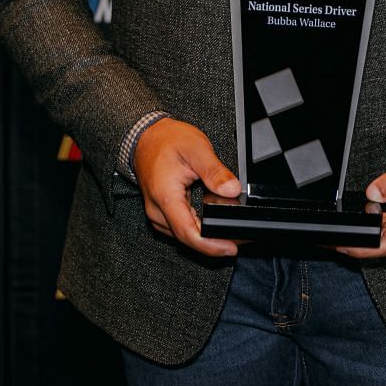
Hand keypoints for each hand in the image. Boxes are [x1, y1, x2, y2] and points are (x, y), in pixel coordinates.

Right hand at [133, 118, 239, 257]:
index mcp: (165, 196)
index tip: (231, 248)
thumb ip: (215, 171)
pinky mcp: (160, 213)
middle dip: (214, 243)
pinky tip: (211, 226)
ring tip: (230, 233)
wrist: (145, 137)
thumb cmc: (166, 140)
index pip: (188, 233)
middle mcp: (157, 210)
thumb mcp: (196, 148)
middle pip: (187, 238)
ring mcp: (157, 213)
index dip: (211, 245)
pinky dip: (197, 231)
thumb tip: (232, 190)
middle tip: (240, 238)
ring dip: (206, 238)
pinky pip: (179, 229)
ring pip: (183, 237)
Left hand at [337, 134, 385, 258]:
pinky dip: (373, 224)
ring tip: (343, 223)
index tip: (341, 245)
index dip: (363, 249)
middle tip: (332, 233)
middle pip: (383, 245)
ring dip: (365, 232)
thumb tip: (373, 193)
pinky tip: (364, 213)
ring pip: (385, 237)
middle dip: (357, 242)